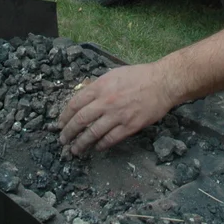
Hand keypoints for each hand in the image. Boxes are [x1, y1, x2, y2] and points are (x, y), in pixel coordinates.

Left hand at [59, 63, 176, 155]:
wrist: (163, 83)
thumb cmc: (139, 76)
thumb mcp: (113, 74)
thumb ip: (97, 85)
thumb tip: (83, 94)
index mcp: (100, 87)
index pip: (75, 103)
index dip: (64, 116)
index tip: (60, 123)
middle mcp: (106, 101)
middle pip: (80, 120)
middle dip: (68, 133)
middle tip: (63, 140)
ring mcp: (117, 115)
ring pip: (93, 133)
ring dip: (81, 143)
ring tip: (75, 149)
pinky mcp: (129, 126)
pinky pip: (110, 139)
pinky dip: (101, 145)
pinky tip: (96, 148)